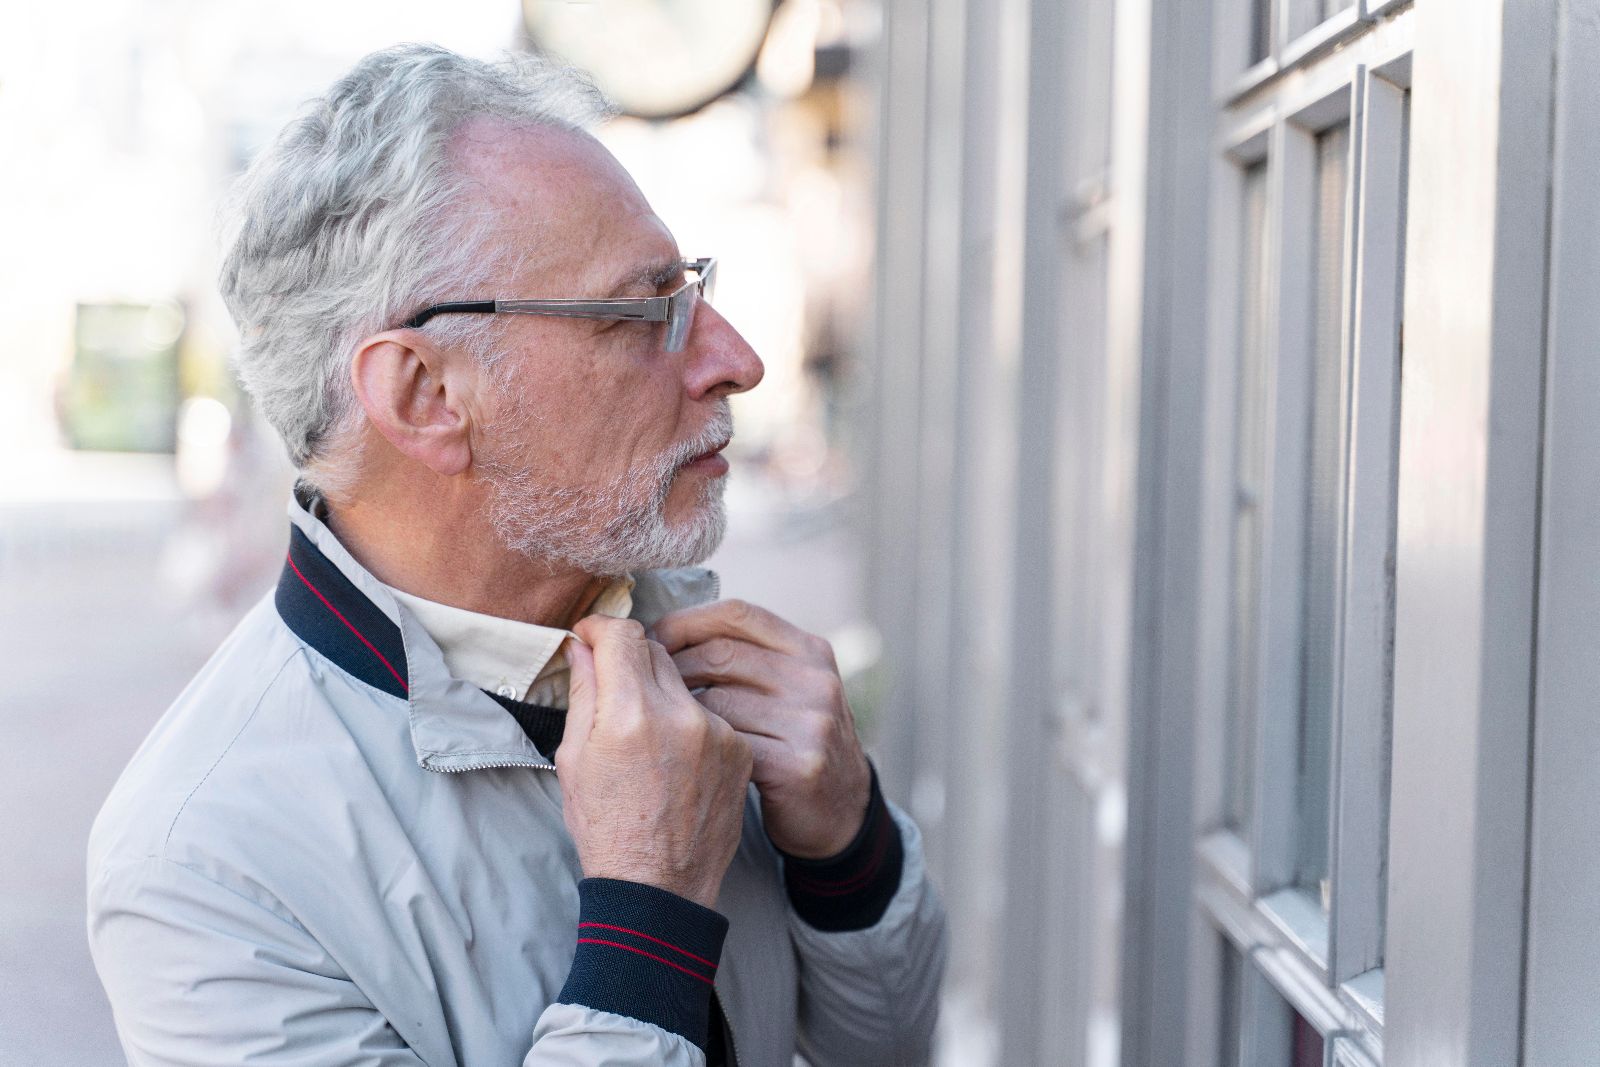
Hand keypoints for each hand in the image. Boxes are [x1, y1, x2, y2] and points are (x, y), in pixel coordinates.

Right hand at [557, 616, 752, 907]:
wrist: (659, 889)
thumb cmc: (606, 829)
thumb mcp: (575, 761)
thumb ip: (583, 694)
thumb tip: (583, 647)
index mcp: (630, 715)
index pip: (624, 635)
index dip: (602, 629)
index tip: (592, 637)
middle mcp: (680, 714)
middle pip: (657, 651)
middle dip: (631, 658)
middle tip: (614, 681)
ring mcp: (717, 731)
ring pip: (686, 681)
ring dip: (663, 690)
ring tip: (646, 731)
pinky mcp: (740, 748)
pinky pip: (711, 713)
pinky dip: (691, 721)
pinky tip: (676, 756)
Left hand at [652, 600, 871, 859]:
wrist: (841, 811)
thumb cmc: (795, 740)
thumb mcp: (791, 686)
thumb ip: (748, 656)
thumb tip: (667, 632)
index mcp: (810, 650)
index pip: (736, 612)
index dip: (685, 621)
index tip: (653, 638)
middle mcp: (816, 680)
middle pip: (720, 654)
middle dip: (672, 666)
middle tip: (645, 685)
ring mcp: (811, 723)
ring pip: (717, 701)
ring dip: (680, 711)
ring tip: (662, 722)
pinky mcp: (798, 766)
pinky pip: (727, 744)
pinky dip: (699, 747)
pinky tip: (687, 754)